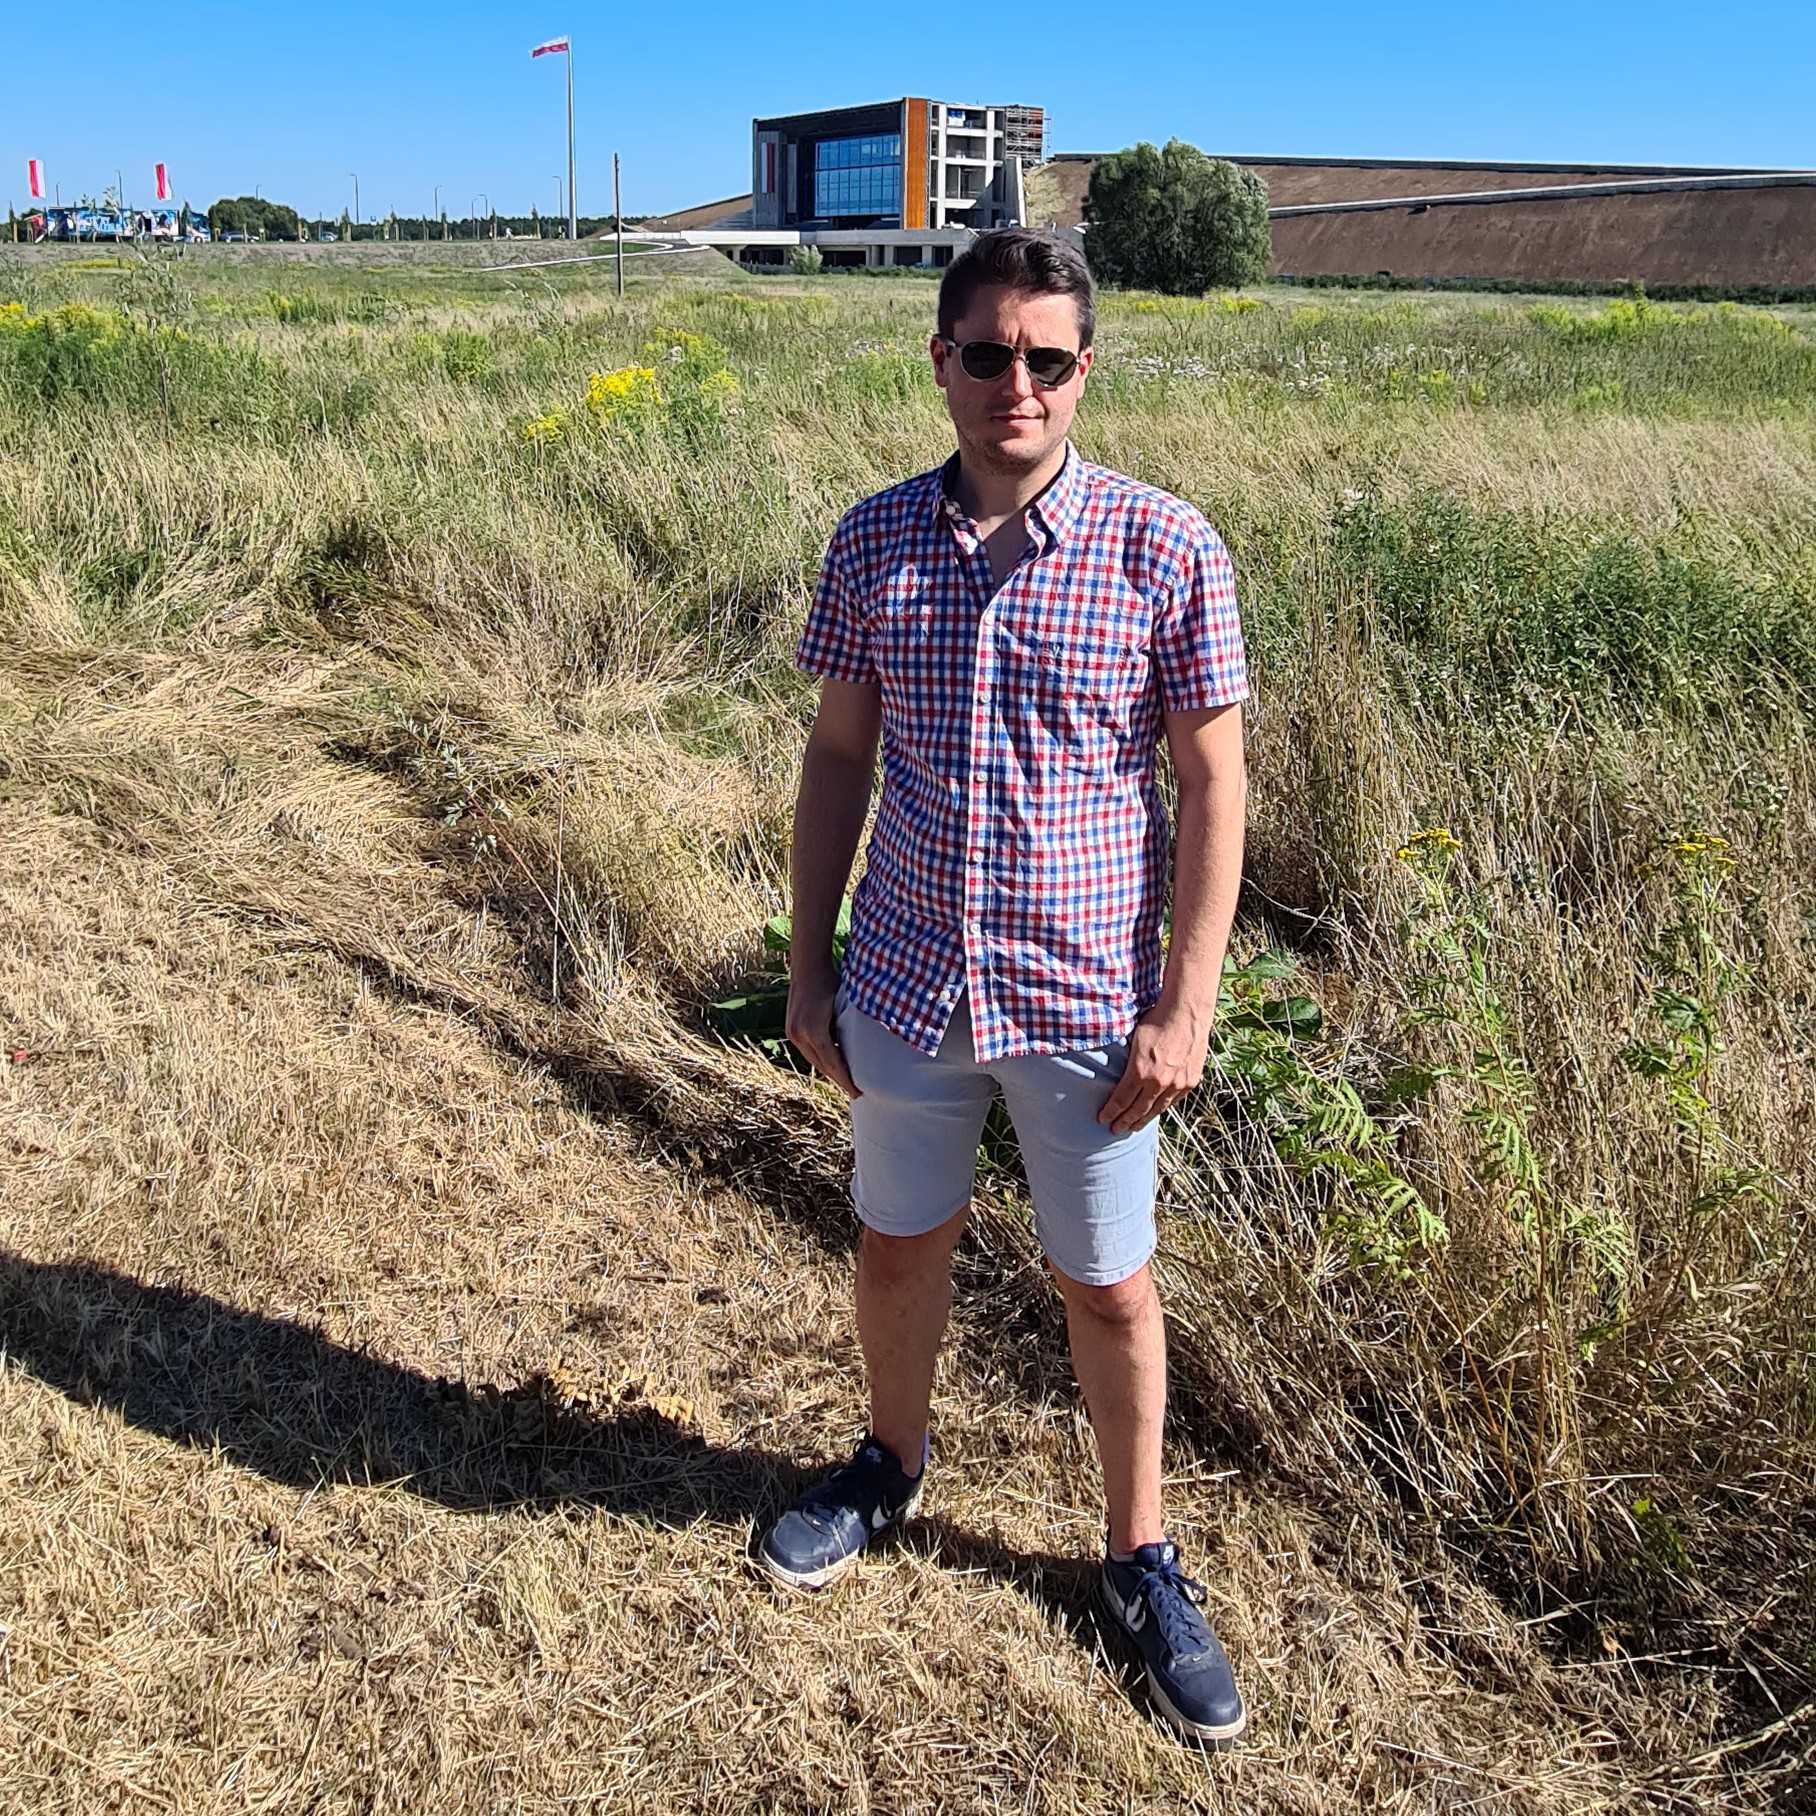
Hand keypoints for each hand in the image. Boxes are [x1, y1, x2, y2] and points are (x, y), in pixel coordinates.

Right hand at [785, 971, 861, 1100]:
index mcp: (815, 1031)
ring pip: (814, 1060)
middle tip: (855, 1090)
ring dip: (828, 1070)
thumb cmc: (832, 982)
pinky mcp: (791, 1029)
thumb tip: (866, 1049)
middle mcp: (800, 1035)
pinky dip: (820, 1057)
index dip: (846, 1080)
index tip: (858, 1092)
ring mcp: (793, 1032)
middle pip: (822, 1066)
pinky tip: (831, 1062)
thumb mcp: (845, 1006)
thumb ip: (851, 1028)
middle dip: (839, 1079)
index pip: (833, 1064)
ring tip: (844, 1079)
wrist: (808, 966)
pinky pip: (807, 1050)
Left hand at [1097, 999, 1210, 1133]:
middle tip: (1115, 1129)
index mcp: (1140, 1071)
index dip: (1110, 1112)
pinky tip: (1154, 1111)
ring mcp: (1177, 1084)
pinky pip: (1173, 1101)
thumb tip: (1111, 1069)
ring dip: (1143, 1120)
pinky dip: (1161, 1107)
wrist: (1187, 1012)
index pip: (1121, 1100)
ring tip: (1133, 1127)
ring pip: (1157, 1109)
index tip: (1103, 1119)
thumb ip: (1125, 1060)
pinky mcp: (1190, 1081)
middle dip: (1124, 1122)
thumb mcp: (1132, 1039)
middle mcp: (1158, 1082)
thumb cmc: (1156, 1020)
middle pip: (1138, 1110)